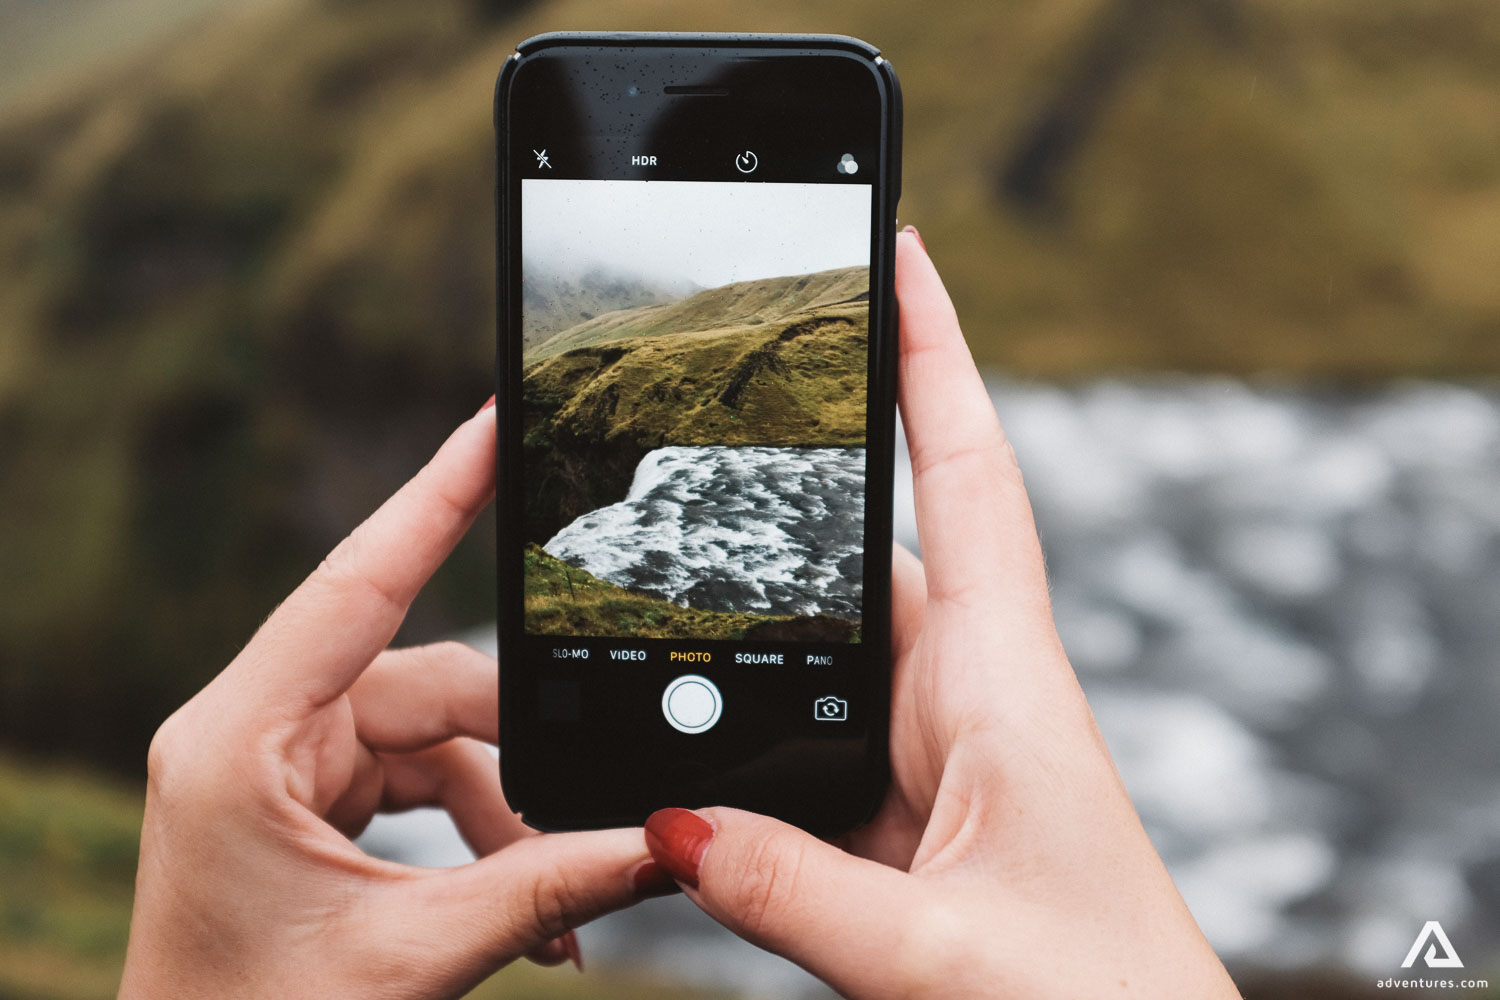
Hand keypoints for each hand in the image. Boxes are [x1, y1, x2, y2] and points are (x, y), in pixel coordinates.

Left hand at [119, 401, 664, 999]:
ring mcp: (279, 765)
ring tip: (560, 901)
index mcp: (236, 741)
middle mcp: (251, 732)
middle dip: (522, 747)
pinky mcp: (306, 800)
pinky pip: (420, 779)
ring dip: (508, 808)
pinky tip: (527, 906)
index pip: (355, 584)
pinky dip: (481, 829)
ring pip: (435, 736)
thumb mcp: (410, 959)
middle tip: (604, 799)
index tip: (496, 420)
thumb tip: (666, 842)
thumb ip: (548, 889)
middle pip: (426, 682)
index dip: (436, 495)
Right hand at [642, 230, 1240, 998]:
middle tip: (717, 385)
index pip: (966, 478)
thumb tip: (671, 828)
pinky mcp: (904, 805)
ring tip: (662, 563)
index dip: (935, 358)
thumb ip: (798, 896)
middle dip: (804, 463)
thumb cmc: (1097, 999)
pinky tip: (693, 734)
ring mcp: (933, 746)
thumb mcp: (938, 953)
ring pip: (829, 641)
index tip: (898, 254)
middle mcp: (968, 694)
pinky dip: (751, 713)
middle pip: (877, 542)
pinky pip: (811, 726)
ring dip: (761, 611)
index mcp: (1004, 683)